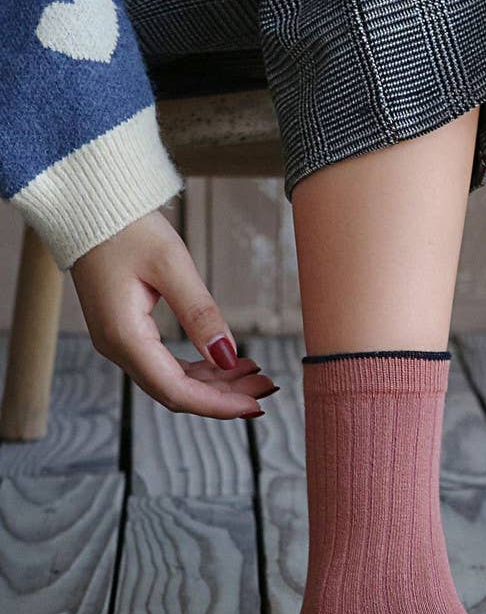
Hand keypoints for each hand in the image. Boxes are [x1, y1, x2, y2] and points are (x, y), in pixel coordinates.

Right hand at [70, 211, 277, 418]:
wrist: (89, 207)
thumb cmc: (126, 229)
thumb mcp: (171, 265)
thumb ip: (200, 313)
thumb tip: (227, 356)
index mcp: (124, 336)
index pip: (175, 390)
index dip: (218, 404)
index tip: (255, 405)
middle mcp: (118, 347)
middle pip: (176, 391)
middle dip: (224, 396)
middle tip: (267, 390)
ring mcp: (120, 341)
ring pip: (173, 380)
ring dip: (215, 384)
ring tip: (257, 376)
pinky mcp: (128, 331)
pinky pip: (166, 363)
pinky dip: (201, 367)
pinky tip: (230, 363)